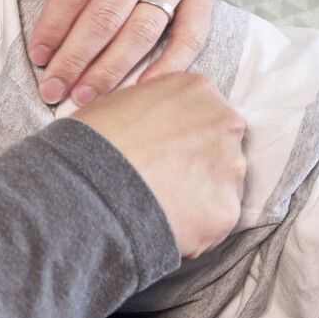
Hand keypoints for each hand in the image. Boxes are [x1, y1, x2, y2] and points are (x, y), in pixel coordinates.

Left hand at [17, 0, 218, 107]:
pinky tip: (144, 88)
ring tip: (85, 97)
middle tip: (53, 89)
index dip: (54, 25)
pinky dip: (172, 64)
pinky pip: (192, 32)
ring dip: (113, 69)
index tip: (37, 54)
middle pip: (108, 15)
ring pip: (144, 29)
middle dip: (76, 58)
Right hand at [73, 75, 245, 258]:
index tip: (165, 153)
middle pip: (221, 147)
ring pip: (221, 185)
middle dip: (198, 165)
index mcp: (197, 90)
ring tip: (160, 205)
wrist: (88, 189)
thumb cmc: (92, 142)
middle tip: (163, 181)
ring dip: (198, 196)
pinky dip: (196, 227)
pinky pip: (215, 221)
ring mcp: (230, 168)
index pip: (205, 113)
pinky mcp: (227, 210)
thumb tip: (152, 121)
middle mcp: (224, 123)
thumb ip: (152, 107)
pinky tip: (165, 224)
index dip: (184, 137)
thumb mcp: (120, 102)